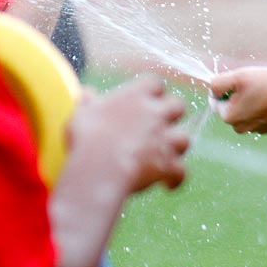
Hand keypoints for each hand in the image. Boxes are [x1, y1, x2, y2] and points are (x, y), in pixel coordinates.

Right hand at [68, 76, 188, 191]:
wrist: (99, 168)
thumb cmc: (87, 138)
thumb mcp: (81, 114)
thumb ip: (87, 102)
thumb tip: (86, 93)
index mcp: (136, 96)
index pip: (154, 82)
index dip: (152, 90)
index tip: (145, 98)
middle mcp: (156, 114)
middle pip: (178, 105)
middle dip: (172, 113)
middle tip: (161, 122)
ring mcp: (165, 139)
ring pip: (185, 138)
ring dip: (177, 146)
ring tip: (166, 153)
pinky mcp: (168, 164)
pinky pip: (181, 172)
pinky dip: (176, 178)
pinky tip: (168, 184)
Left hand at [208, 66, 266, 133]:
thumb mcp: (238, 76)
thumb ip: (218, 83)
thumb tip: (212, 91)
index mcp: (229, 117)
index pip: (215, 100)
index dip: (226, 87)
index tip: (240, 81)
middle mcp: (240, 128)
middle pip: (230, 106)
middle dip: (237, 95)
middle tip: (253, 84)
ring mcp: (255, 130)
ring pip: (244, 110)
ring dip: (250, 100)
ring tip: (264, 90)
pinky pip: (258, 115)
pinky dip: (262, 106)